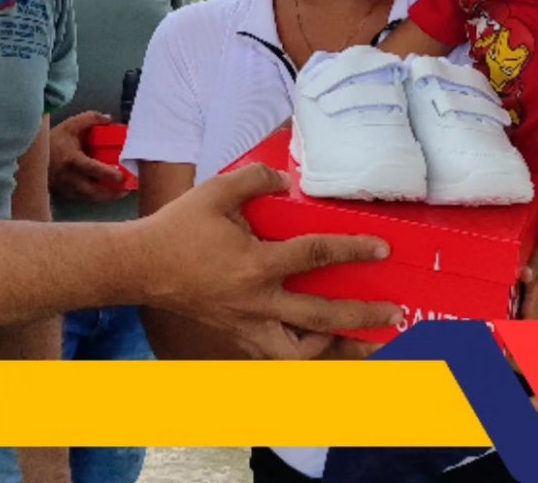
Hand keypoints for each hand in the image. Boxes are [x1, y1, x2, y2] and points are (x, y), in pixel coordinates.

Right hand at [48, 111, 127, 202]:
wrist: (32, 156)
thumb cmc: (54, 140)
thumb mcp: (71, 124)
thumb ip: (91, 118)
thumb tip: (109, 119)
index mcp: (72, 160)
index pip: (92, 169)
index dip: (107, 173)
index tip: (122, 176)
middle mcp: (69, 177)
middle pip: (94, 191)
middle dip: (111, 194)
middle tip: (126, 190)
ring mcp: (66, 188)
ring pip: (89, 198)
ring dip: (105, 197)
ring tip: (120, 193)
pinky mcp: (65, 194)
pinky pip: (83, 198)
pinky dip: (96, 197)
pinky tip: (105, 192)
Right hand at [136, 163, 402, 358]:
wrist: (142, 266)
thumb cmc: (179, 228)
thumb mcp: (216, 191)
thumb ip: (254, 180)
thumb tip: (287, 182)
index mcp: (254, 264)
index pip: (315, 256)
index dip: (352, 250)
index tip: (382, 248)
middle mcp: (256, 302)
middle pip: (320, 316)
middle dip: (362, 315)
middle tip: (395, 313)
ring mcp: (246, 326)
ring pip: (300, 354)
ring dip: (337, 350)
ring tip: (366, 344)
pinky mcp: (237, 337)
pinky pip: (277, 356)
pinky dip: (304, 355)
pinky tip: (320, 347)